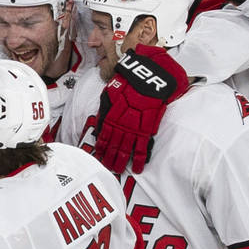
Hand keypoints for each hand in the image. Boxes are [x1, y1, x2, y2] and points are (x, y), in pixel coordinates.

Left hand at [93, 45, 188, 173]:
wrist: (150, 78)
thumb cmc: (130, 82)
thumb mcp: (111, 93)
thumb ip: (105, 109)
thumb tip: (101, 123)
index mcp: (111, 114)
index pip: (103, 135)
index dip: (101, 147)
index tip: (98, 156)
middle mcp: (121, 123)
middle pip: (113, 145)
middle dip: (109, 158)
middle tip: (106, 168)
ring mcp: (135, 126)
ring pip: (126, 148)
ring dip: (122, 160)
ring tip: (118, 170)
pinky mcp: (148, 127)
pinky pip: (143, 146)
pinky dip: (141, 158)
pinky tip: (139, 167)